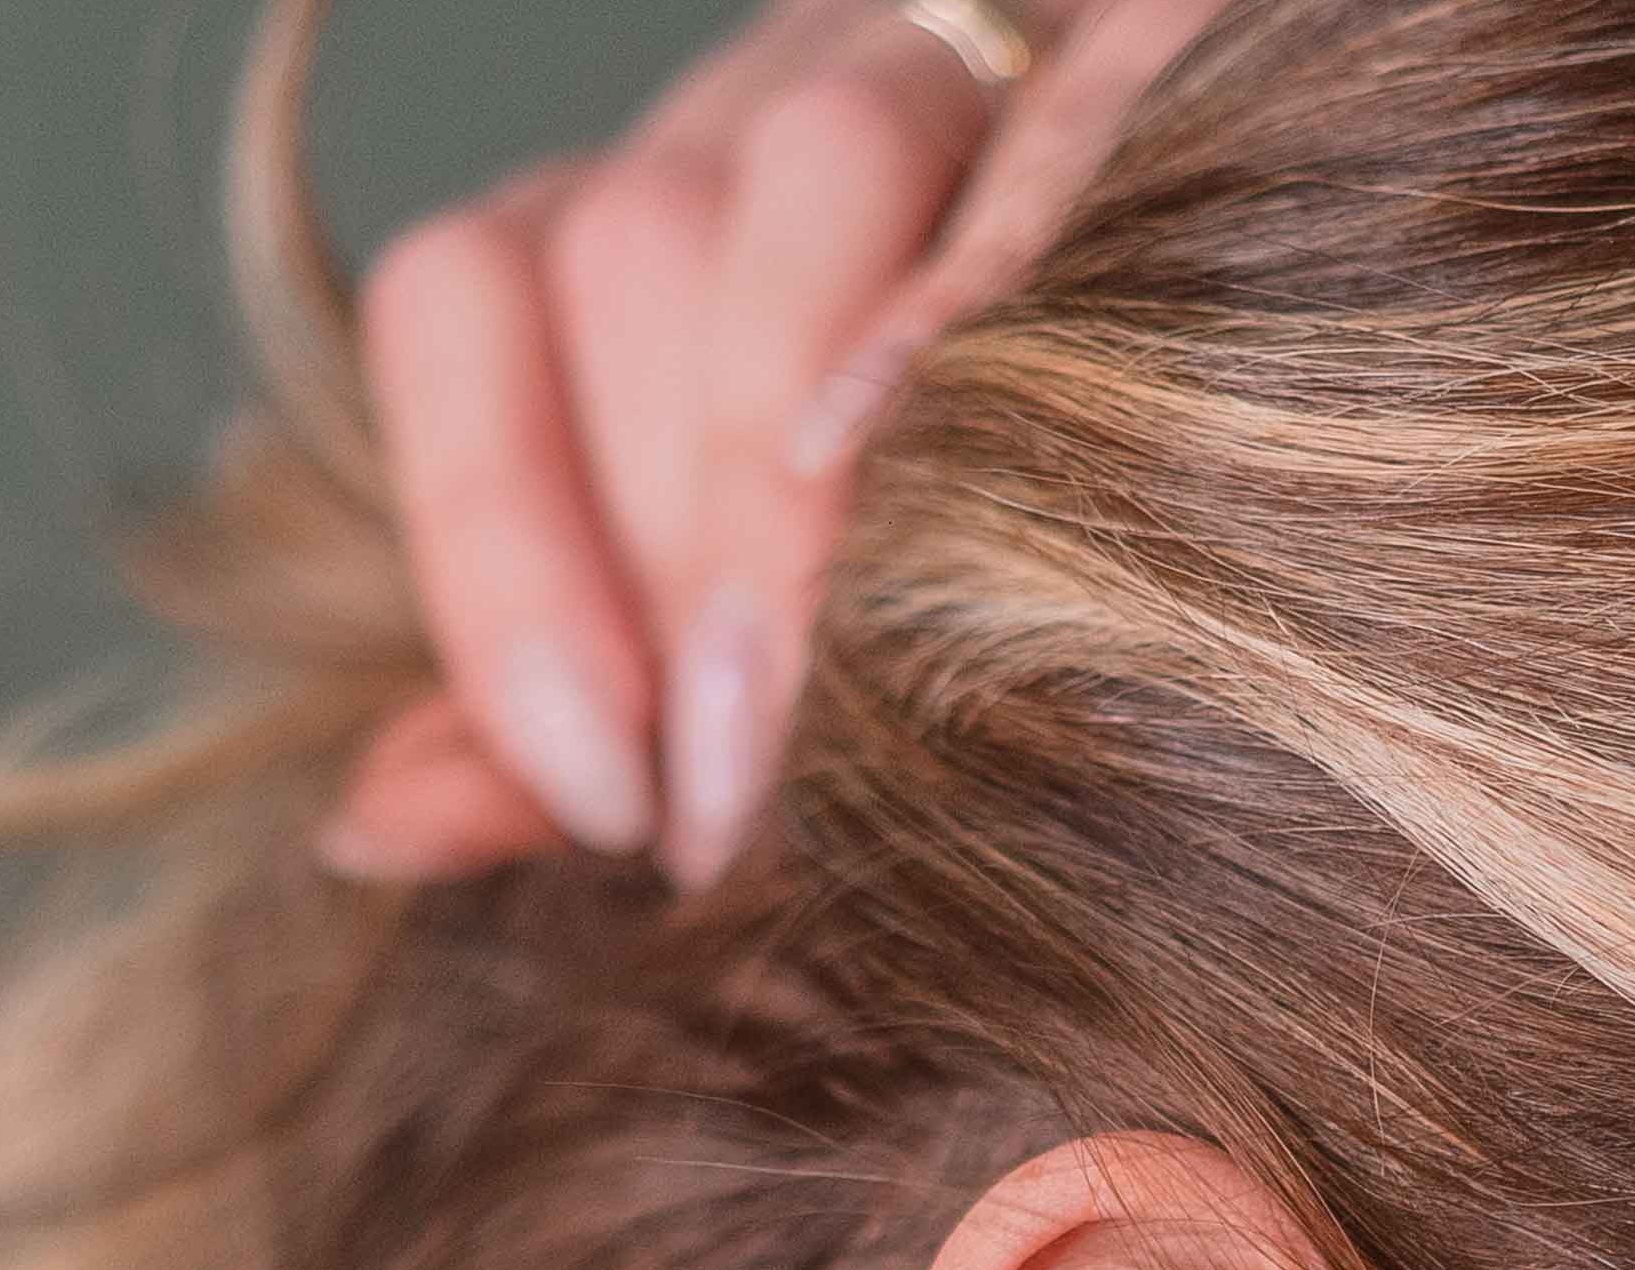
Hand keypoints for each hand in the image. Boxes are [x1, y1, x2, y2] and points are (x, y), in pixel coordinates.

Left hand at [335, 0, 1224, 891]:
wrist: (1264, 369)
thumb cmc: (962, 555)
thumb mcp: (714, 629)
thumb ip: (556, 719)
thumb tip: (371, 829)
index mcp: (643, 231)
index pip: (463, 299)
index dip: (496, 554)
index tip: (601, 796)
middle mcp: (765, 117)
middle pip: (633, 252)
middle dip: (665, 567)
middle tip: (733, 815)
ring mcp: (952, 73)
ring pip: (804, 171)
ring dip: (782, 466)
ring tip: (824, 720)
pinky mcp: (1137, 62)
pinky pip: (1050, 125)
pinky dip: (973, 284)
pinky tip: (924, 440)